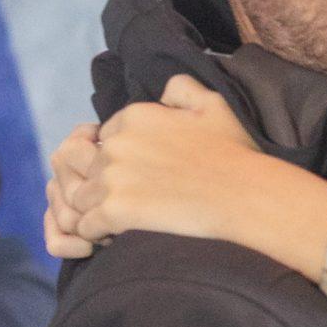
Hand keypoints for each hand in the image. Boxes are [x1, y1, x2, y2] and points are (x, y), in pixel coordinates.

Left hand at [47, 77, 258, 254]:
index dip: (120, 162)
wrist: (245, 196)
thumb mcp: (213, 104)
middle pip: (87, 168)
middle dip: (103, 186)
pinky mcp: (114, 211)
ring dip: (97, 211)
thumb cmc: (235, 154)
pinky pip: (86, 225)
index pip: (104, 140)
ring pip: (81, 198)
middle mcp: (116, 144)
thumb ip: (181, 89)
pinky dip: (99, 234)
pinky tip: (122, 237)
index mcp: (134, 117)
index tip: (140, 179)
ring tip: (123, 224)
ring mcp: (112, 178)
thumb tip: (163, 93)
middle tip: (130, 203)